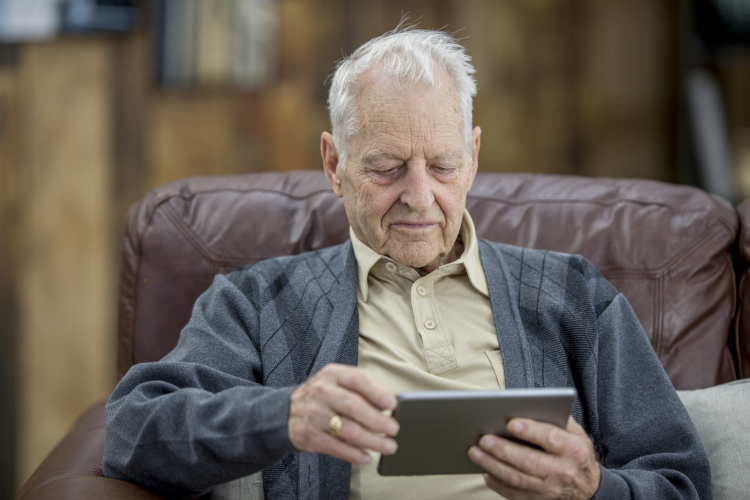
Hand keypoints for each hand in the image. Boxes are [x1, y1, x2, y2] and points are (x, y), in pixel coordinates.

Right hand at [288, 363, 398, 464]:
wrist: (287, 412)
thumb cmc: (322, 396)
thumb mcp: (337, 382)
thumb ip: (362, 388)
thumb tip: (390, 403)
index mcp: (333, 375)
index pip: (357, 379)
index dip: (377, 392)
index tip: (391, 404)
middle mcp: (322, 392)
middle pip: (354, 406)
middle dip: (378, 420)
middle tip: (393, 429)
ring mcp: (315, 415)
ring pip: (348, 430)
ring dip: (372, 441)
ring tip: (388, 446)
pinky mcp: (311, 436)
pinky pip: (337, 448)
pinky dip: (355, 454)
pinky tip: (367, 456)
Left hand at [468, 416, 599, 499]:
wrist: (590, 489)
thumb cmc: (577, 454)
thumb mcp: (577, 434)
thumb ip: (557, 419)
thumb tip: (530, 405)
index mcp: (573, 449)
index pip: (550, 438)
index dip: (530, 430)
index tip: (511, 423)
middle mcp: (562, 470)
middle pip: (529, 461)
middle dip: (504, 450)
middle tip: (483, 439)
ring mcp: (550, 489)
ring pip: (517, 478)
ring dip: (493, 466)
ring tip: (475, 453)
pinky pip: (514, 494)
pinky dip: (497, 484)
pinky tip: (484, 471)